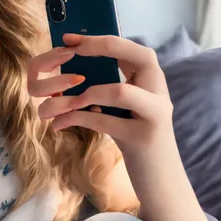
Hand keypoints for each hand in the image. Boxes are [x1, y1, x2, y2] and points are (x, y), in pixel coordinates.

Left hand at [27, 33, 175, 160]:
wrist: (161, 182)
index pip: (134, 48)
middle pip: (138, 56)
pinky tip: (59, 124)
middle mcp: (160, 94)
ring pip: (119, 91)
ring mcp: (154, 116)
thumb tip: (73, 68)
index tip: (70, 38)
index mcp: (154, 82)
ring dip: (83, 94)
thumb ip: (112, 86)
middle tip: (70, 52)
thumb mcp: (127, 108)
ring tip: (58, 102)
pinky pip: (104, 121)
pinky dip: (77, 119)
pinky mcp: (142, 139)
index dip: (101, 39)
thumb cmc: (135, 140)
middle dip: (100, 49)